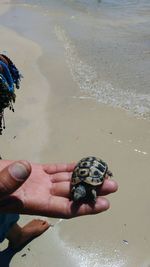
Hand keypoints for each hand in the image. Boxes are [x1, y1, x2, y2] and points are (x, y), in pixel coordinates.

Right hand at [0, 160, 117, 217]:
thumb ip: (7, 181)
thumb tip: (25, 168)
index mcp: (32, 203)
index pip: (63, 208)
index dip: (84, 207)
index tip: (104, 204)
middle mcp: (40, 194)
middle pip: (70, 192)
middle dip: (91, 189)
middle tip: (112, 185)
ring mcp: (39, 181)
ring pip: (66, 179)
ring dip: (84, 177)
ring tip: (103, 174)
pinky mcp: (36, 171)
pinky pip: (56, 169)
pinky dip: (69, 168)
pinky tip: (82, 165)